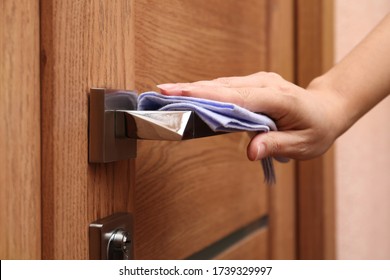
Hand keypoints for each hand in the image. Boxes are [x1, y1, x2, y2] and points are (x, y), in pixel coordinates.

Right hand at [157, 72, 344, 160]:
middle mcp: (266, 84)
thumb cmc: (317, 129)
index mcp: (279, 99)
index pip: (236, 97)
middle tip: (161, 91)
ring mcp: (260, 81)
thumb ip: (276, 145)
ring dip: (195, 88)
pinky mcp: (254, 84)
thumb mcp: (304, 145)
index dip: (206, 96)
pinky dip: (207, 91)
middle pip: (222, 86)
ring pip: (222, 84)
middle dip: (190, 89)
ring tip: (168, 93)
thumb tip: (250, 151)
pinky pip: (227, 87)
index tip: (179, 94)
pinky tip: (190, 94)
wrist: (327, 109)